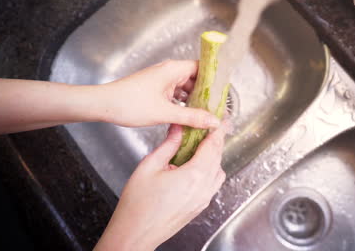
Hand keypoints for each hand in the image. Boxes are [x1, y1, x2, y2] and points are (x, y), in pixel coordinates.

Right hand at [94, 122, 227, 250]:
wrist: (135, 234)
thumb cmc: (137, 205)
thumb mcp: (149, 166)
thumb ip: (168, 145)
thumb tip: (178, 129)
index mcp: (193, 176)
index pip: (212, 147)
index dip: (217, 131)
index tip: (220, 120)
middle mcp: (203, 188)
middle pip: (218, 158)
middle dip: (216, 141)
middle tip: (212, 128)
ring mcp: (203, 199)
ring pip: (218, 172)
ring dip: (213, 157)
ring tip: (201, 146)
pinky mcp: (199, 207)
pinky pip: (212, 184)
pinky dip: (210, 170)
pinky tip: (195, 166)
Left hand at [97, 60, 219, 128]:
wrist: (103, 105)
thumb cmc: (130, 103)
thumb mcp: (165, 113)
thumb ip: (192, 117)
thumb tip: (213, 121)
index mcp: (173, 70)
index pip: (202, 67)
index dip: (215, 78)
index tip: (224, 91)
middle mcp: (168, 72)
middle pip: (195, 79)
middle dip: (206, 93)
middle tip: (216, 108)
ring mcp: (161, 80)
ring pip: (185, 88)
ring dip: (194, 100)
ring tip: (204, 114)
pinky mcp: (155, 89)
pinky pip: (175, 94)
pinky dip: (182, 104)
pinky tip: (187, 116)